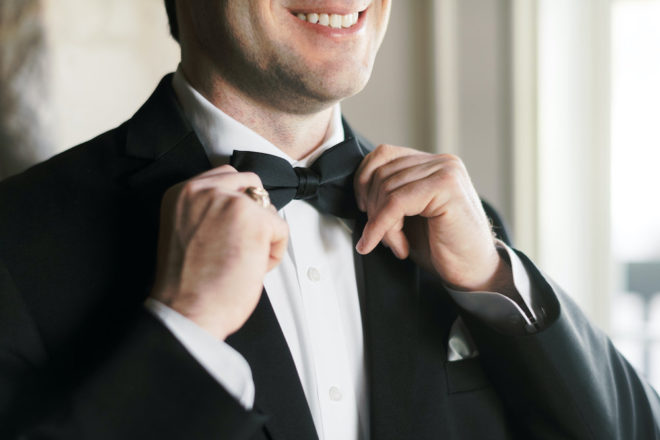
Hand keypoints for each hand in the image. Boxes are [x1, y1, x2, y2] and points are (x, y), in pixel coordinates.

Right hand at [150, 165, 288, 339]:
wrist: (186, 311)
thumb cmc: (187, 284)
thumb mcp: (187, 229)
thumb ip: (208, 209)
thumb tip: (243, 204)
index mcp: (182, 192)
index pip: (226, 176)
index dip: (238, 202)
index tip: (235, 226)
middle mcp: (204, 190)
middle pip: (251, 183)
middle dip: (255, 213)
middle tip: (242, 244)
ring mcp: (231, 202)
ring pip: (268, 208)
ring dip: (264, 235)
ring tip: (241, 260)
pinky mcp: (255, 220)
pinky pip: (281, 230)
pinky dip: (274, 253)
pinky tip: (252, 267)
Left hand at [354, 144, 512, 292]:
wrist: (475, 272)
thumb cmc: (443, 247)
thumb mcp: (409, 216)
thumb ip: (389, 196)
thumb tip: (358, 192)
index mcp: (432, 163)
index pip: (383, 154)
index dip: (364, 182)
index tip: (365, 210)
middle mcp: (441, 161)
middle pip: (381, 173)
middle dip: (374, 211)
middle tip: (386, 239)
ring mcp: (445, 171)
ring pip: (387, 189)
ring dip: (383, 225)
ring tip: (398, 245)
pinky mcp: (446, 187)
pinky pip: (396, 203)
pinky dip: (384, 227)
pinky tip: (396, 247)